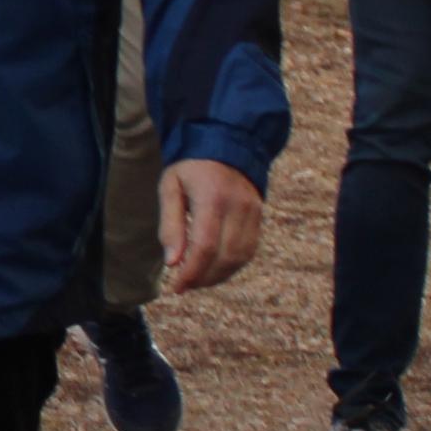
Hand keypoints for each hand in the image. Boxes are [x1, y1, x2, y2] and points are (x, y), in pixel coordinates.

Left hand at [157, 158, 263, 294]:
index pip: (205, 246)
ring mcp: (253, 212)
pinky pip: (249, 251)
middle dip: (204, 278)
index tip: (176, 287)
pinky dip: (231, 266)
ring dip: (218, 276)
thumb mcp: (171, 188)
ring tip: (197, 279)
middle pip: (226, 257)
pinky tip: (214, 268)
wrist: (226, 143)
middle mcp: (238, 206)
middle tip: (184, 285)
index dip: (191, 272)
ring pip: (240, 258)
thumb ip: (170, 225)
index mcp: (213, 197)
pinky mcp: (260, 217)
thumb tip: (172, 263)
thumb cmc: (191, 168)